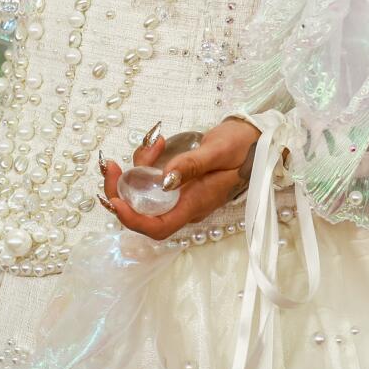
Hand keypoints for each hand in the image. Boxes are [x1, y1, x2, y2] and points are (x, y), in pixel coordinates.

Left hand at [99, 117, 262, 240]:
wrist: (259, 140)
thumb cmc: (243, 147)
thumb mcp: (218, 151)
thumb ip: (191, 166)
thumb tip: (163, 181)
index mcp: (196, 204)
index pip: (158, 227)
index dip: (132, 220)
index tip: (114, 200)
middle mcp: (185, 205)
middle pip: (144, 213)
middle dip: (121, 192)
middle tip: (110, 165)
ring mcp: (182, 195)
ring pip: (146, 193)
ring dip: (137, 170)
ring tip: (153, 143)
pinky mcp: (180, 183)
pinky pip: (155, 180)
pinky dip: (148, 163)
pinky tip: (158, 144)